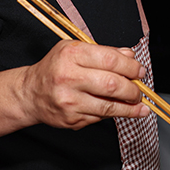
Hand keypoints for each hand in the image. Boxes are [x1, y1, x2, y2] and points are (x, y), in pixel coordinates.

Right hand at [19, 41, 149, 128]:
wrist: (30, 93)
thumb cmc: (56, 68)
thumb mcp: (75, 50)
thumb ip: (104, 52)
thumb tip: (130, 55)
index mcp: (71, 54)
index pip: (110, 60)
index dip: (131, 66)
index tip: (140, 71)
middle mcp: (68, 77)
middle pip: (112, 85)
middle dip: (133, 89)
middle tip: (140, 91)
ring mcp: (69, 101)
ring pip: (109, 107)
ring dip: (130, 107)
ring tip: (139, 105)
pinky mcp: (70, 119)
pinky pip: (100, 118)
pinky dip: (114, 114)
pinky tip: (122, 111)